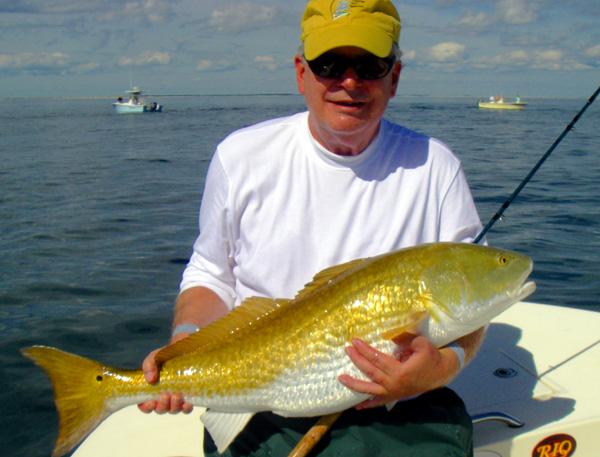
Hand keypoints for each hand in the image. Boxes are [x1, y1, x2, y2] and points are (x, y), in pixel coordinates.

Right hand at [137, 334, 193, 413]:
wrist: (185, 350)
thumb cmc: (166, 356)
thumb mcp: (155, 357)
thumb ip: (149, 365)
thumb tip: (151, 379)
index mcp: (151, 391)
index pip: (145, 405)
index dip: (147, 407)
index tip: (151, 402)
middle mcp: (163, 397)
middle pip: (160, 409)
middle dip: (162, 405)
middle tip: (165, 395)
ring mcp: (176, 399)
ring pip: (173, 410)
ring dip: (174, 407)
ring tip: (177, 396)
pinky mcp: (188, 397)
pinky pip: (186, 408)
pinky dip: (186, 408)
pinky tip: (187, 403)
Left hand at [338, 335, 459, 409]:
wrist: (441, 373)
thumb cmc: (431, 356)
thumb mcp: (421, 343)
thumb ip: (405, 338)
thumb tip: (389, 335)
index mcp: (400, 371)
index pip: (377, 359)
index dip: (365, 349)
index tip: (354, 341)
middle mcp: (394, 384)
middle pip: (371, 372)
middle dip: (357, 360)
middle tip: (347, 349)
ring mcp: (394, 393)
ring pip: (370, 390)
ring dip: (355, 384)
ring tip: (341, 378)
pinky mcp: (395, 397)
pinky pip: (379, 403)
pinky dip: (368, 405)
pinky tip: (357, 407)